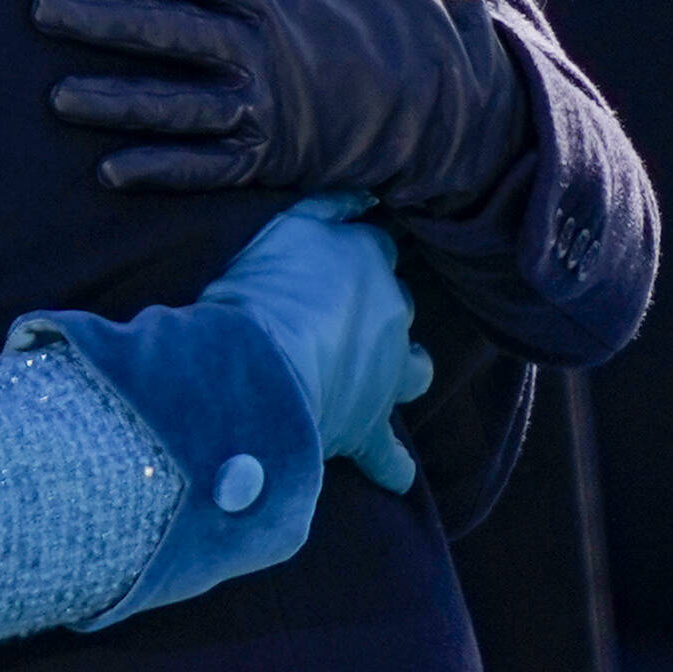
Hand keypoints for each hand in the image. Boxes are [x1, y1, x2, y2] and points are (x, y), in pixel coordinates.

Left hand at [37, 0, 531, 211]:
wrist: (445, 98)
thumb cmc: (383, 2)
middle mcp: (260, 51)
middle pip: (168, 32)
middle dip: (102, 20)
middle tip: (38, 8)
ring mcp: (262, 109)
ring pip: (175, 106)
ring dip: (116, 103)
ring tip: (58, 96)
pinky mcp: (266, 159)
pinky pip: (205, 168)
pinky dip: (160, 172)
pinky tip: (109, 171)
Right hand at [196, 198, 432, 493]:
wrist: (257, 368)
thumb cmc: (260, 290)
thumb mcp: (286, 226)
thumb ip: (325, 208)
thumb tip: (362, 196)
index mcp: (367, 261)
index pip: (377, 247)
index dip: (358, 255)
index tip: (341, 259)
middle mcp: (390, 314)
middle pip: (398, 304)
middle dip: (380, 309)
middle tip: (343, 314)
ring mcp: (386, 375)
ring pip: (415, 370)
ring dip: (404, 370)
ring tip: (385, 376)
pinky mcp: (368, 428)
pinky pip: (388, 456)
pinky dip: (392, 467)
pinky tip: (395, 476)